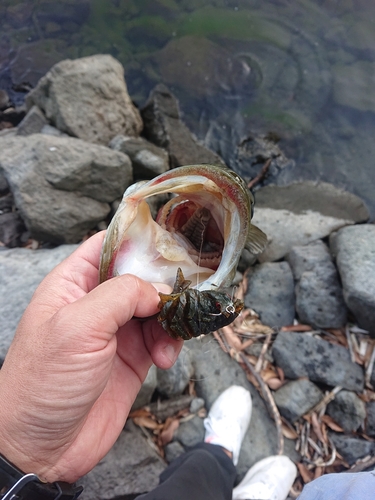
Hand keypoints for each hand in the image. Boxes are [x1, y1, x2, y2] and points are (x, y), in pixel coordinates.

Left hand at [0, 232, 182, 483]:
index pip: (108, 246)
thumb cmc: (43, 383)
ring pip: (156, 308)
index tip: (170, 240)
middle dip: (164, 284)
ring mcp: (116, 331)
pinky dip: (170, 344)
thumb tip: (157, 290)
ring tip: (167, 341)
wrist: (43, 448)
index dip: (137, 240)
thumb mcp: (78, 327)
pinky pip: (162, 338)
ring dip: (170, 320)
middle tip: (182, 294)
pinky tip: (166, 359)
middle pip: (140, 276)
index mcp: (73, 284)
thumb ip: (120, 295)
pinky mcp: (132, 358)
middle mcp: (96, 303)